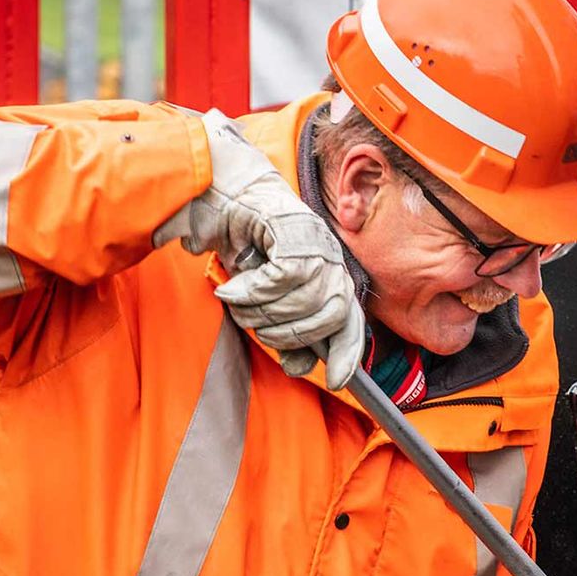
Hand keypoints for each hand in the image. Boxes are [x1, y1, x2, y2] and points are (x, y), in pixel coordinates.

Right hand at [155, 109, 364, 388]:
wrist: (225, 194)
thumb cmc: (247, 244)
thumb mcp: (265, 299)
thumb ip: (285, 329)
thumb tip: (299, 367)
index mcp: (331, 277)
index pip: (351, 322)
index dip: (347, 353)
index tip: (336, 381)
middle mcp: (332, 260)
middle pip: (330, 316)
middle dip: (290, 333)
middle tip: (255, 324)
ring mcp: (317, 243)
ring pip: (304, 299)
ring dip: (264, 311)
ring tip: (238, 302)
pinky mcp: (295, 231)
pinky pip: (283, 277)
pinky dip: (254, 290)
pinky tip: (233, 289)